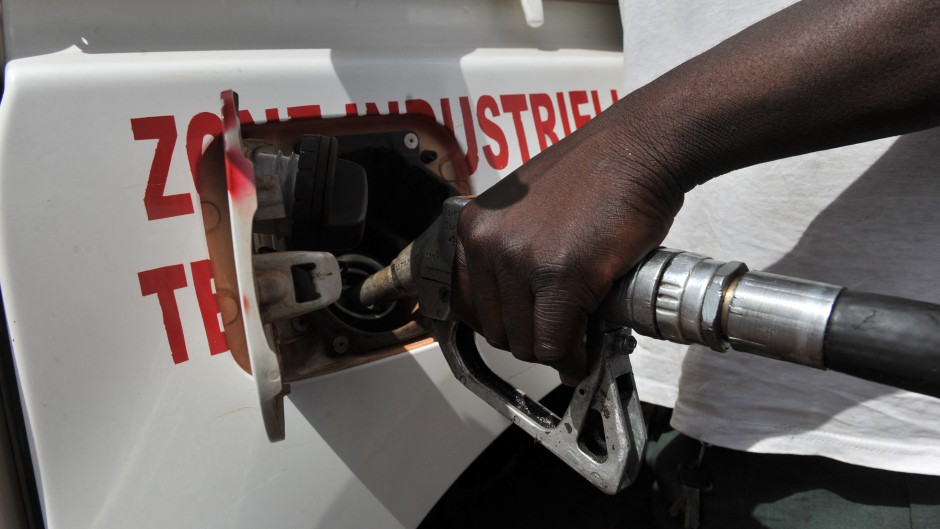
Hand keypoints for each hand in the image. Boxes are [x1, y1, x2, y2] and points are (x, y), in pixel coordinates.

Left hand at [451, 107, 684, 384]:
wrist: (640, 148)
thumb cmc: (597, 174)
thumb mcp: (528, 209)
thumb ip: (513, 250)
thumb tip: (519, 308)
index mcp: (475, 227)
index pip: (468, 304)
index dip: (503, 324)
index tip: (527, 328)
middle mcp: (488, 243)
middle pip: (495, 329)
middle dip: (531, 339)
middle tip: (561, 334)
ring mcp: (521, 259)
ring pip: (525, 343)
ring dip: (554, 350)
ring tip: (578, 339)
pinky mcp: (561, 275)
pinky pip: (557, 343)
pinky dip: (574, 358)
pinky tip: (587, 353)